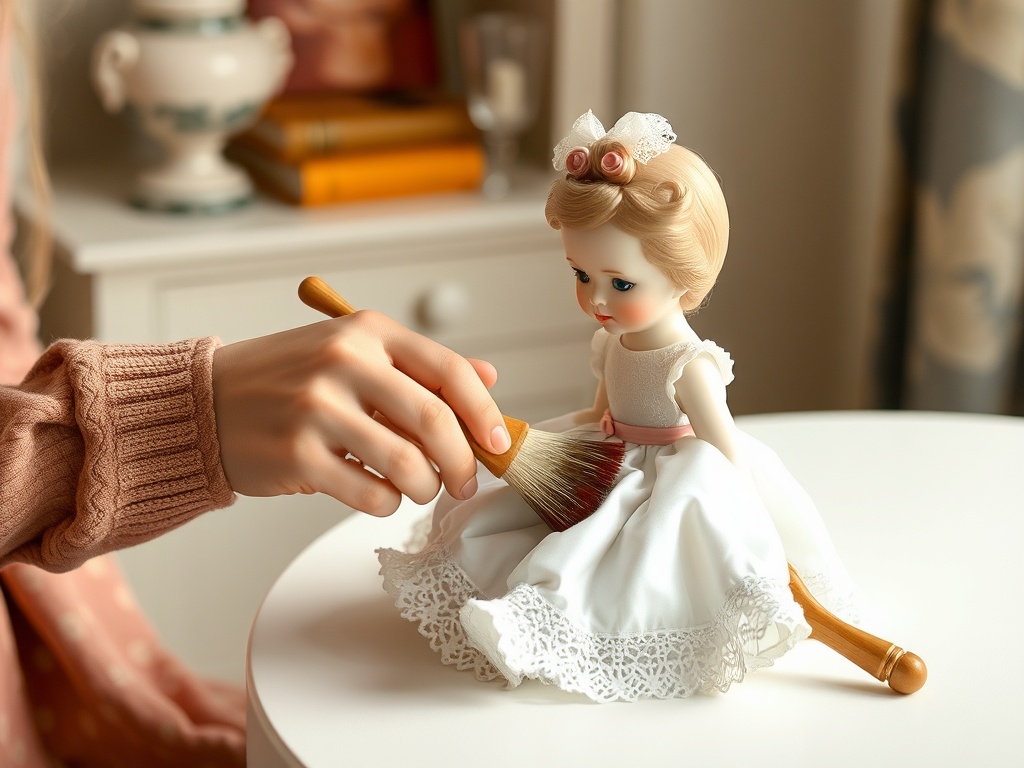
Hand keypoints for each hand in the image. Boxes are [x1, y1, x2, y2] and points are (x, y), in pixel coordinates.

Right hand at [211, 310, 510, 515]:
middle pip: (436, 422)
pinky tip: (377, 493)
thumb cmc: (291, 379)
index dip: (485, 415)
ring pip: (408, 466)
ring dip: (426, 489)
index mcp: (366, 331)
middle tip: (466, 483)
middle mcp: (343, 362)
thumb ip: (421, 367)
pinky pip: (371, 495)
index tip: (499, 444)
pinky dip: (386, 503)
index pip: (449, 372)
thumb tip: (489, 378)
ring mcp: (317, 409)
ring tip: (418, 489)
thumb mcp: (354, 353)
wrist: (206, 400)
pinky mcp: (296, 455)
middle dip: (464, 463)